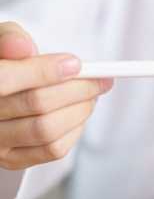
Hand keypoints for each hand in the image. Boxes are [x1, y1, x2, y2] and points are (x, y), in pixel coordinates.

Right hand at [0, 21, 112, 169]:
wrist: (2, 91)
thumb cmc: (5, 63)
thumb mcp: (2, 41)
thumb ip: (10, 38)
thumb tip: (24, 47)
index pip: (6, 79)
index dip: (44, 71)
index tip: (75, 64)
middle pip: (36, 104)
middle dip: (77, 89)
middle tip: (99, 79)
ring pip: (47, 129)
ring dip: (80, 110)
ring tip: (92, 95)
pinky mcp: (12, 159)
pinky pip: (52, 150)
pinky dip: (74, 130)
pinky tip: (78, 114)